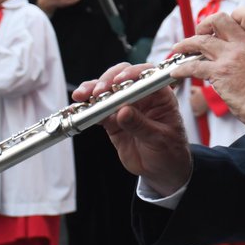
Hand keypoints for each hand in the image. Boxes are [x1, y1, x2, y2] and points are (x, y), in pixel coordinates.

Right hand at [74, 62, 192, 196]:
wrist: (161, 170)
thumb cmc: (169, 150)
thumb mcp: (159, 138)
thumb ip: (141, 125)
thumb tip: (123, 111)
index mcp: (160, 96)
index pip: (147, 75)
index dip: (132, 74)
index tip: (119, 81)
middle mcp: (142, 97)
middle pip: (123, 77)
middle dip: (108, 80)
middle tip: (98, 92)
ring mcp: (125, 107)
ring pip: (107, 92)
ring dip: (92, 91)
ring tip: (82, 96)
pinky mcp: (112, 120)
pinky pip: (97, 111)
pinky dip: (86, 109)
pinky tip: (75, 109)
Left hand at [169, 8, 244, 132]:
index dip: (234, 15)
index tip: (228, 24)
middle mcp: (244, 44)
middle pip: (219, 19)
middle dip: (206, 24)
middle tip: (202, 33)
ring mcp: (231, 57)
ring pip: (201, 40)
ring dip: (186, 44)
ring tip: (179, 48)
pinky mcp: (219, 73)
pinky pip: (193, 66)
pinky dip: (182, 69)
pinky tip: (177, 73)